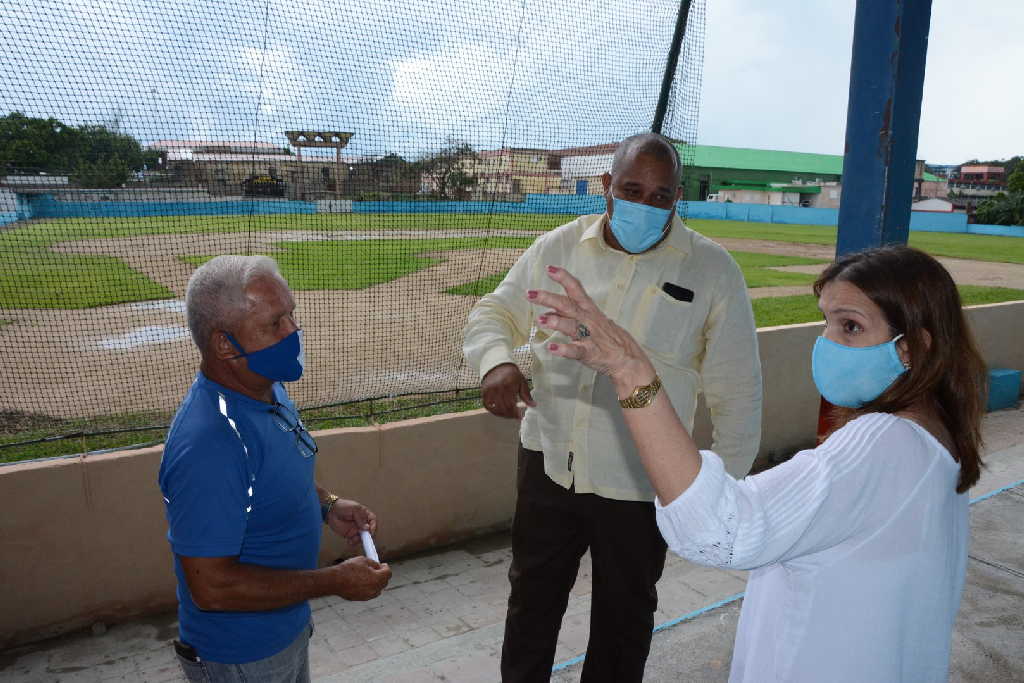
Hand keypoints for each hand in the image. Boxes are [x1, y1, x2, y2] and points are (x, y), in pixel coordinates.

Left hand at [326, 499, 376, 546]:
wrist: (331, 511)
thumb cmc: (343, 506)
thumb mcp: (354, 508)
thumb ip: (361, 518)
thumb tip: (367, 527)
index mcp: (365, 514)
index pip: (372, 520)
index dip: (373, 526)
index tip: (370, 530)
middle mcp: (361, 523)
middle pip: (369, 531)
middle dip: (367, 535)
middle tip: (364, 537)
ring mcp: (356, 529)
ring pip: (362, 537)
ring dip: (359, 540)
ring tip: (353, 539)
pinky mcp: (349, 534)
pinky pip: (354, 540)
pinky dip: (353, 542)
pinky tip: (349, 541)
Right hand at [329, 556, 391, 600]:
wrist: (335, 580)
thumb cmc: (348, 569)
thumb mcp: (363, 560)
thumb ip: (374, 564)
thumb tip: (378, 566)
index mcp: (377, 578)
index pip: (388, 573)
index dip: (386, 568)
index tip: (383, 565)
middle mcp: (375, 589)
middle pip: (384, 582)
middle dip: (382, 575)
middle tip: (377, 570)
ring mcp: (368, 595)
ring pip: (377, 589)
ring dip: (376, 583)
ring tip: (368, 576)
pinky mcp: (361, 599)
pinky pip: (370, 593)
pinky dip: (369, 588)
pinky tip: (362, 582)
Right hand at [481, 363, 534, 418]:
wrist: (498, 366)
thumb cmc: (512, 374)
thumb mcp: (522, 382)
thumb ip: (527, 395)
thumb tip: (533, 405)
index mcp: (508, 384)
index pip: (512, 404)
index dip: (516, 413)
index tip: (520, 416)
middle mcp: (497, 387)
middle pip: (504, 407)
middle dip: (510, 415)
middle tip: (515, 416)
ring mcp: (489, 390)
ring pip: (496, 409)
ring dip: (503, 415)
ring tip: (509, 415)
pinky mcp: (484, 392)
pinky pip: (487, 406)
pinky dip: (494, 411)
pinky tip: (500, 412)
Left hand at [528, 266, 655, 392]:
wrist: (628, 358)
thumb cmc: (607, 338)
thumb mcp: (590, 320)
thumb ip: (568, 315)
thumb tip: (547, 310)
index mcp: (589, 310)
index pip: (576, 289)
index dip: (563, 277)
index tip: (549, 268)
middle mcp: (588, 320)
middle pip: (567, 305)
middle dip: (548, 298)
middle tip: (530, 293)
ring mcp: (589, 336)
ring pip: (572, 326)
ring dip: (556, 321)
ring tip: (541, 319)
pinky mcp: (590, 353)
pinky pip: (576, 351)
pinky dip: (564, 350)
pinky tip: (552, 348)